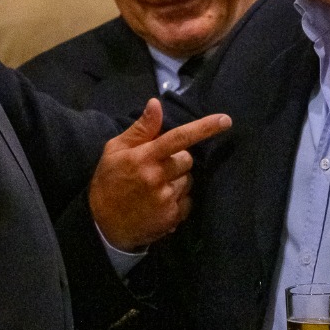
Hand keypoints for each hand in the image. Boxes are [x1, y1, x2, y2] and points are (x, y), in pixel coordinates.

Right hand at [89, 99, 231, 249]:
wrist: (103, 225)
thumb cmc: (109, 181)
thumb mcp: (115, 150)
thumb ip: (140, 129)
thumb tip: (156, 103)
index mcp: (143, 157)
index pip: (178, 138)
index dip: (203, 128)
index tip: (225, 120)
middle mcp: (157, 177)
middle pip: (187, 159)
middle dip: (177, 160)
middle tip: (157, 168)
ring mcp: (166, 198)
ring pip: (188, 180)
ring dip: (177, 180)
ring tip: (156, 188)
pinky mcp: (172, 216)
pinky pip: (188, 200)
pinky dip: (178, 199)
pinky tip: (159, 203)